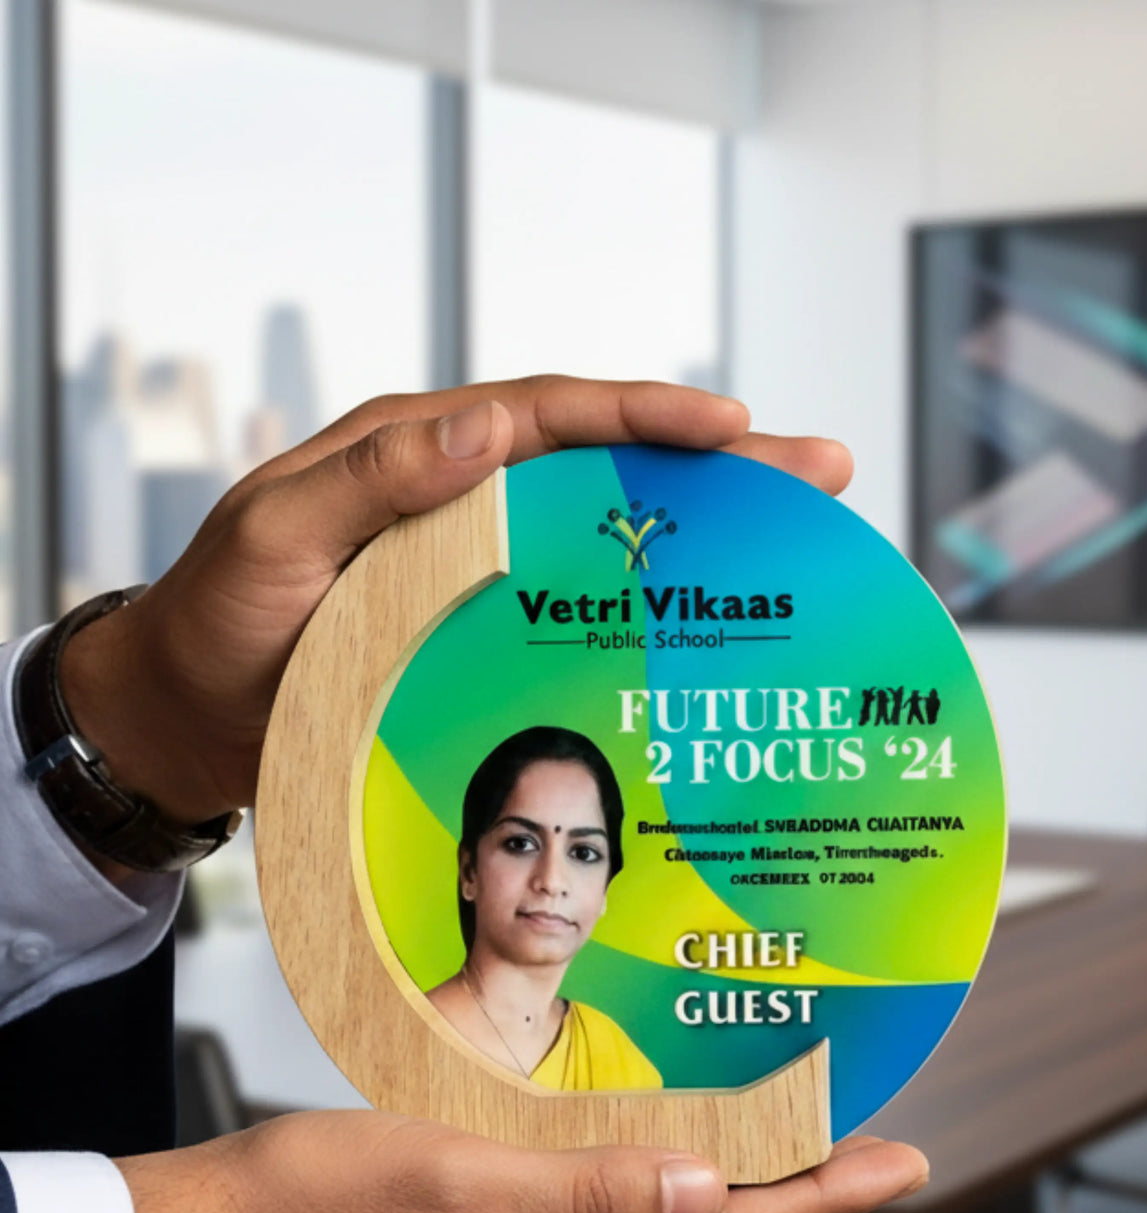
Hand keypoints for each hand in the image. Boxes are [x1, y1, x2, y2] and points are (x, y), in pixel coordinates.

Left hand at [59, 378, 851, 831]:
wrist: (183, 720)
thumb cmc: (216, 623)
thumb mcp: (277, 537)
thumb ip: (372, 479)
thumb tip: (485, 424)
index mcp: (420, 453)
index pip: (547, 414)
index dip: (642, 416)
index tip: (729, 425)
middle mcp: (463, 501)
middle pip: (604, 469)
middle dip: (715, 466)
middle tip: (820, 469)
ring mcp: (478, 571)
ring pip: (606, 541)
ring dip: (700, 541)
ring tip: (797, 548)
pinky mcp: (481, 634)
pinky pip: (576, 614)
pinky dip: (645, 618)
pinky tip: (707, 643)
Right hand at [117, 1116, 923, 1212]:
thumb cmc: (314, 1204)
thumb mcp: (455, 1183)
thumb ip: (584, 1193)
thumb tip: (703, 1193)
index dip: (818, 1202)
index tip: (898, 1164)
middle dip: (792, 1200)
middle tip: (863, 1147)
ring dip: (727, 1197)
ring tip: (787, 1149)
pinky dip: (651, 1196)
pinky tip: (660, 1162)